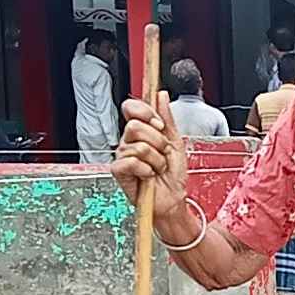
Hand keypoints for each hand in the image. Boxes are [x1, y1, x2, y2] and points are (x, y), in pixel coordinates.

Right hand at [111, 92, 188, 222]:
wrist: (174, 198)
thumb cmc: (173, 174)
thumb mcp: (175, 142)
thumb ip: (168, 119)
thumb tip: (161, 96)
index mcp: (141, 132)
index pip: (131, 108)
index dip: (144, 111)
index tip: (159, 124)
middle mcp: (128, 141)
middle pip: (135, 126)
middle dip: (157, 142)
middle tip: (163, 154)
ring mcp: (122, 155)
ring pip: (138, 146)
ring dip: (156, 160)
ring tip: (158, 168)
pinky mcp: (118, 171)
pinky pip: (131, 162)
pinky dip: (146, 170)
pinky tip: (149, 176)